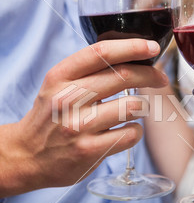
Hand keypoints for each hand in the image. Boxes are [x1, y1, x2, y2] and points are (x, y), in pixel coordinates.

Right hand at [0, 39, 167, 195]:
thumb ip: (88, 71)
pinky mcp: (89, 151)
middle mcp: (68, 98)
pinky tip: (126, 130)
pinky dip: (135, 131)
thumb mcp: (58, 85)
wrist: (26, 156)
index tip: (152, 46)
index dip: (132, 46)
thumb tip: (132, 58)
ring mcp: (78, 126)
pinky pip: (130, 134)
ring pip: (132, 107)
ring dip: (143, 107)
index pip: (102, 52)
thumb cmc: (50, 117)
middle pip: (123, 76)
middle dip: (150, 74)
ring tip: (137, 109)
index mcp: (60, 77)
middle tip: (159, 77)